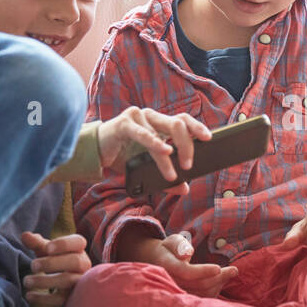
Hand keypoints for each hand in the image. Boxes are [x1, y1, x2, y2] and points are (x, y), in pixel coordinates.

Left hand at [21, 231, 90, 306]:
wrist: (63, 282)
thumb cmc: (55, 260)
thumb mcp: (46, 250)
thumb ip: (36, 242)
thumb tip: (24, 235)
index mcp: (78, 249)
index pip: (79, 242)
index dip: (64, 244)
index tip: (48, 248)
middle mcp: (83, 264)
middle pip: (75, 261)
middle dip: (52, 263)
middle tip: (33, 265)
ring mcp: (80, 282)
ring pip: (68, 281)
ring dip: (45, 281)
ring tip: (27, 281)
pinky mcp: (72, 298)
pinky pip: (61, 299)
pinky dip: (44, 299)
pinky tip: (29, 296)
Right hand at [98, 106, 212, 195]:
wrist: (97, 152)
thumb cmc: (124, 155)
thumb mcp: (148, 167)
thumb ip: (166, 175)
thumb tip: (185, 189)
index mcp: (160, 123)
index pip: (184, 120)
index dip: (197, 127)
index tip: (209, 139)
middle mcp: (152, 117)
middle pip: (177, 124)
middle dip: (187, 145)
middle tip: (189, 165)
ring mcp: (138, 117)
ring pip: (161, 134)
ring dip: (168, 157)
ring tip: (173, 174)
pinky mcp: (124, 123)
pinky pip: (143, 133)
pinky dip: (155, 143)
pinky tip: (165, 151)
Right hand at [128, 232, 238, 298]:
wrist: (157, 263)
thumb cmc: (169, 249)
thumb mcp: (172, 241)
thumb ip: (179, 244)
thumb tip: (187, 254)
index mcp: (167, 266)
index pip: (186, 272)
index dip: (203, 271)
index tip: (218, 268)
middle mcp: (172, 282)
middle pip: (198, 284)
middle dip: (219, 277)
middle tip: (234, 269)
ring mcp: (178, 292)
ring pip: (202, 293)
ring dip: (219, 284)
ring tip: (230, 273)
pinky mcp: (185, 298)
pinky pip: (203, 298)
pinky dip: (216, 290)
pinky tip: (221, 281)